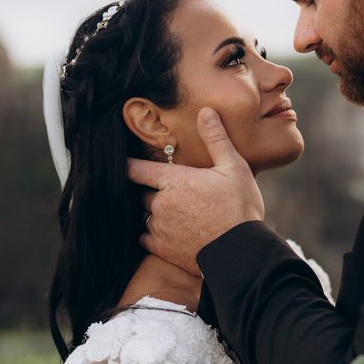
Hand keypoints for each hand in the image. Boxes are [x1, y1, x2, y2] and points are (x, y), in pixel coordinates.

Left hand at [127, 107, 264, 274]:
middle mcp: (160, 203)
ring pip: (146, 216)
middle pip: (144, 193)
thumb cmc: (239, 208)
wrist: (240, 252)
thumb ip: (216, 139)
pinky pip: (146, 238)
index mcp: (174, 181)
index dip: (128, 165)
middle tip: (179, 195)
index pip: (136, 169)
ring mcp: (159, 227)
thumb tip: (206, 111)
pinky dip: (154, 235)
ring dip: (156, 214)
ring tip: (179, 216)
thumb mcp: (234, 168)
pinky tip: (172, 233)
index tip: (124, 164)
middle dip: (156, 192)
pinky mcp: (161, 249)